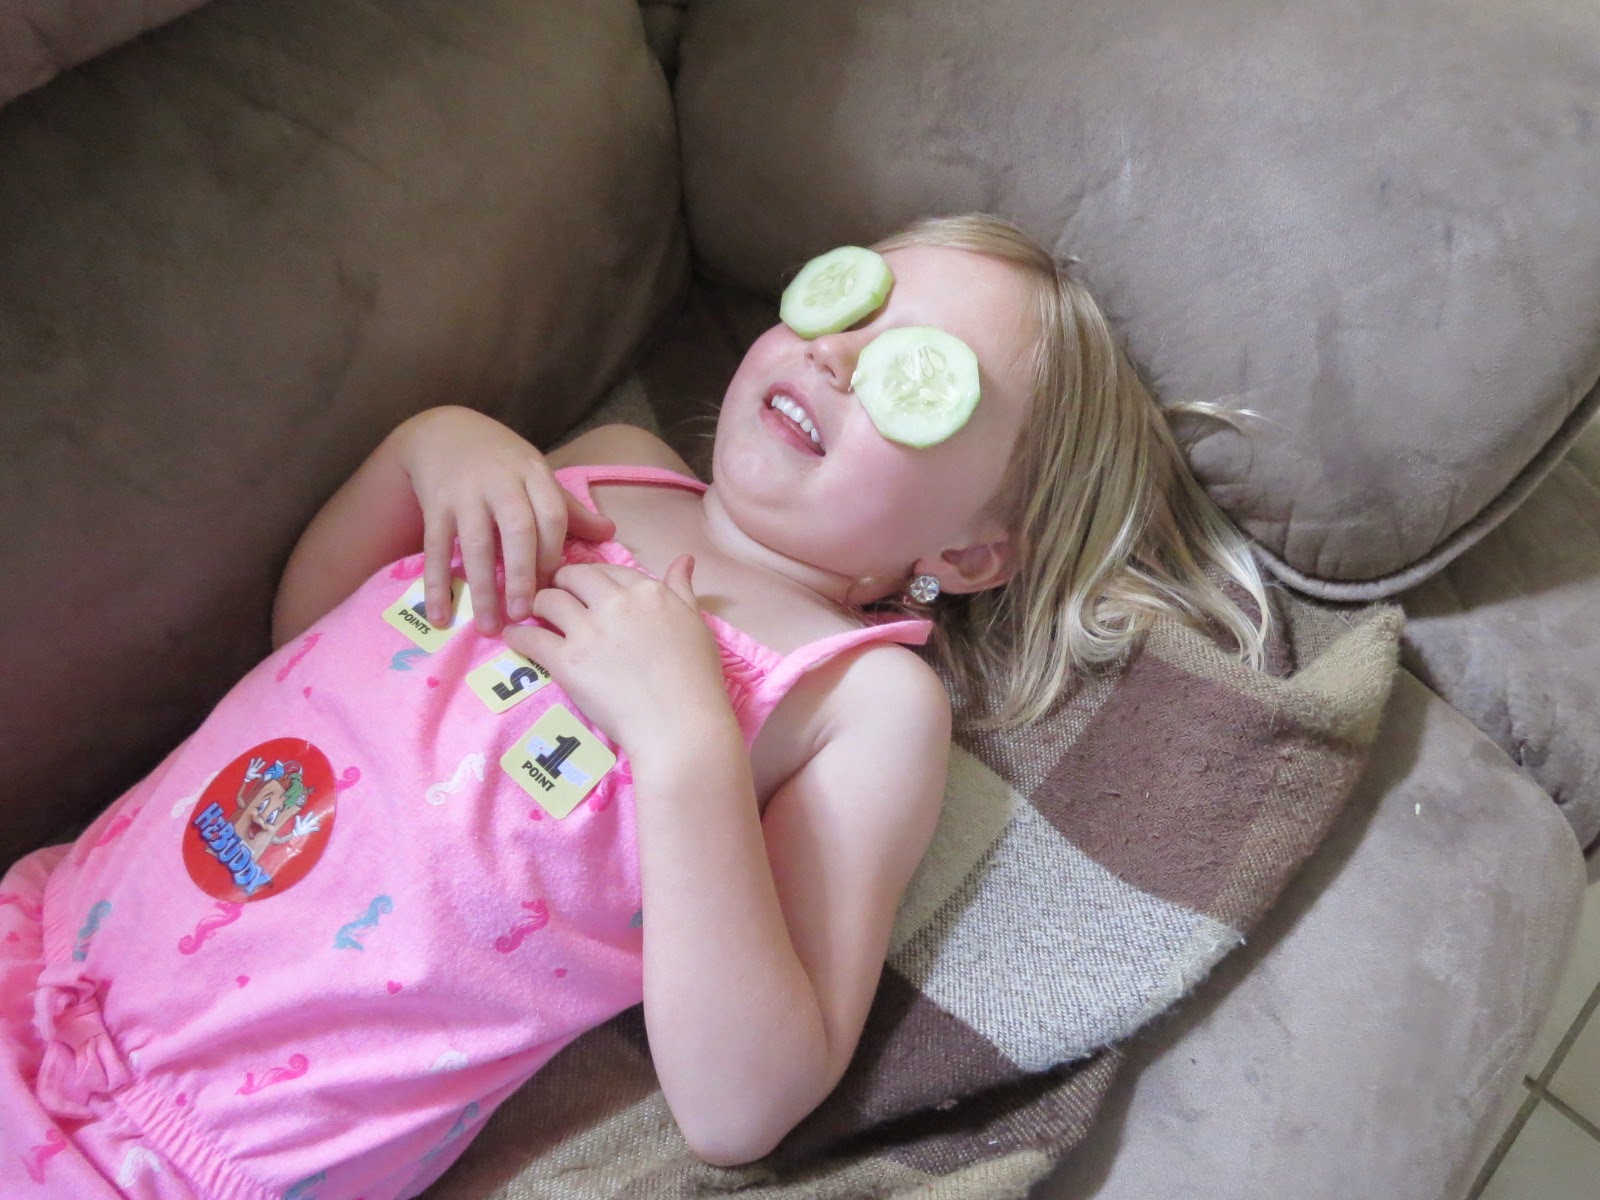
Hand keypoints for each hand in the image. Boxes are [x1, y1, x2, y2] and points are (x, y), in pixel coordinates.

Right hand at [397, 407, 614, 633]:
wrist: (444, 431)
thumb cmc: (501, 462)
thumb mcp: (536, 475)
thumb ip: (568, 508)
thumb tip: (610, 534)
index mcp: (533, 475)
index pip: (553, 514)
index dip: (554, 552)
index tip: (554, 586)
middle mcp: (501, 482)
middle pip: (517, 530)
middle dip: (522, 574)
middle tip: (524, 614)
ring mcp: (465, 494)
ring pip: (476, 545)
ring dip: (482, 588)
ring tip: (488, 626)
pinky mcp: (436, 506)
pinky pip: (436, 550)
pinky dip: (436, 585)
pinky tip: (441, 616)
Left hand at [502, 556, 730, 752]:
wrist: (680, 725)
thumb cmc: (696, 679)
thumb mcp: (696, 624)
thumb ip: (683, 589)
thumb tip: (684, 559)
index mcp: (648, 591)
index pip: (610, 569)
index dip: (594, 577)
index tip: (587, 590)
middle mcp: (616, 603)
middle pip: (573, 576)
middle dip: (561, 583)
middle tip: (556, 598)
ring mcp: (589, 631)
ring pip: (547, 599)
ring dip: (537, 604)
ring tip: (534, 615)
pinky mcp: (568, 662)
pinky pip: (531, 637)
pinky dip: (518, 635)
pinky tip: (514, 638)